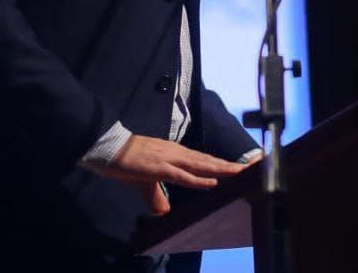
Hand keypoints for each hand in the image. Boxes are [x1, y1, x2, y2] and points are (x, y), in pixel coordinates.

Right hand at [100, 135, 248, 214]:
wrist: (107, 147)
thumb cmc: (125, 161)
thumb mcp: (144, 181)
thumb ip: (156, 195)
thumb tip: (163, 210)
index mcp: (174, 154)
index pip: (202, 159)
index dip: (220, 164)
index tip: (238, 168)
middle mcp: (176, 153)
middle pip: (207, 160)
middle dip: (229, 165)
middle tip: (250, 168)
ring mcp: (168, 159)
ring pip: (200, 165)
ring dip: (221, 169)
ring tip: (239, 173)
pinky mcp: (159, 168)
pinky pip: (182, 175)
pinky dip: (198, 179)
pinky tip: (211, 182)